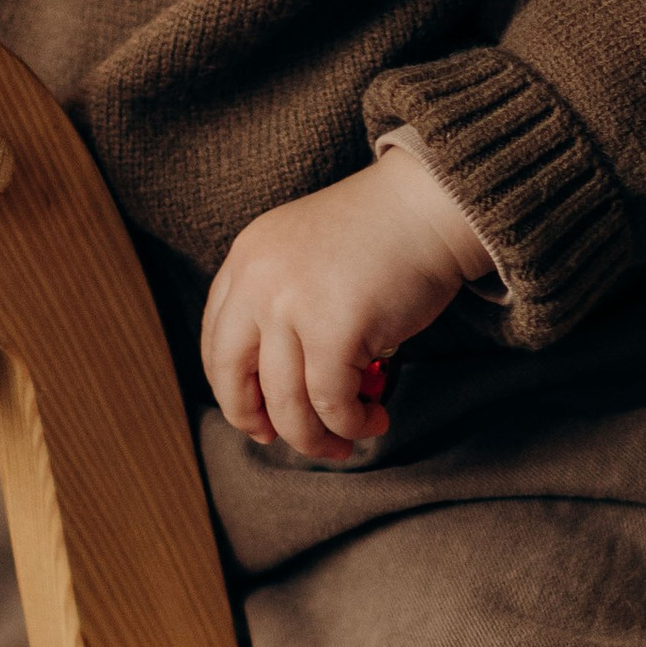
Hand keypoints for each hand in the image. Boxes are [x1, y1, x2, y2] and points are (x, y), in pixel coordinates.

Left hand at [203, 146, 491, 460]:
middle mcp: (257, 282)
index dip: (233, 389)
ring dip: (315, 437)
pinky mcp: (333, 332)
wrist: (430, 205)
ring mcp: (291, 307)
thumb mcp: (305, 253)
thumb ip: (281, 301)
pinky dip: (352, 424)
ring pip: (285, 403)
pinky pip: (332, 404)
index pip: (216, 342)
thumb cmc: (382, 233)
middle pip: (232, 377)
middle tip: (286, 438)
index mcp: (246, 260)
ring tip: (345, 441)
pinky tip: (373, 419)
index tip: (257, 415)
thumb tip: (280, 386)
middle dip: (254, 421)